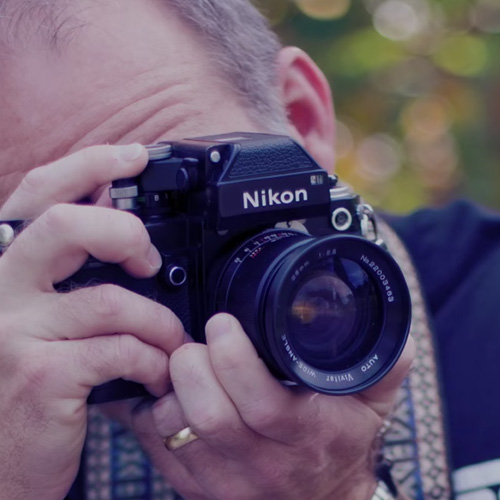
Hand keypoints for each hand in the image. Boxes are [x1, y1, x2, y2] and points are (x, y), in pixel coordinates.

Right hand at [0, 145, 184, 499]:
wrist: (3, 457)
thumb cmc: (34, 375)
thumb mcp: (46, 313)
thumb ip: (73, 268)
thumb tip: (122, 223)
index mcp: (6, 264)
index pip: (41, 192)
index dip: (89, 165)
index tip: (136, 154)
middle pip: (67, 225)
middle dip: (126, 234)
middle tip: (149, 262)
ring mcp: (13, 332)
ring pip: (110, 299)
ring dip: (158, 322)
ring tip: (169, 340)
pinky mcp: (39, 376)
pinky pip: (120, 350)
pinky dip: (152, 360)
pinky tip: (155, 374)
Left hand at [122, 313, 413, 499]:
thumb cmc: (340, 447)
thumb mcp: (371, 406)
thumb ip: (383, 366)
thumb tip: (394, 329)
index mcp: (302, 435)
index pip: (261, 403)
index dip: (234, 358)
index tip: (224, 323)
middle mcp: (259, 464)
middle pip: (207, 414)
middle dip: (191, 365)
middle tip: (197, 340)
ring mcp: (222, 480)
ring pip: (173, 429)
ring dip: (168, 387)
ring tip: (183, 361)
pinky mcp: (194, 486)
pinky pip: (155, 446)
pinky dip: (150, 411)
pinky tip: (165, 388)